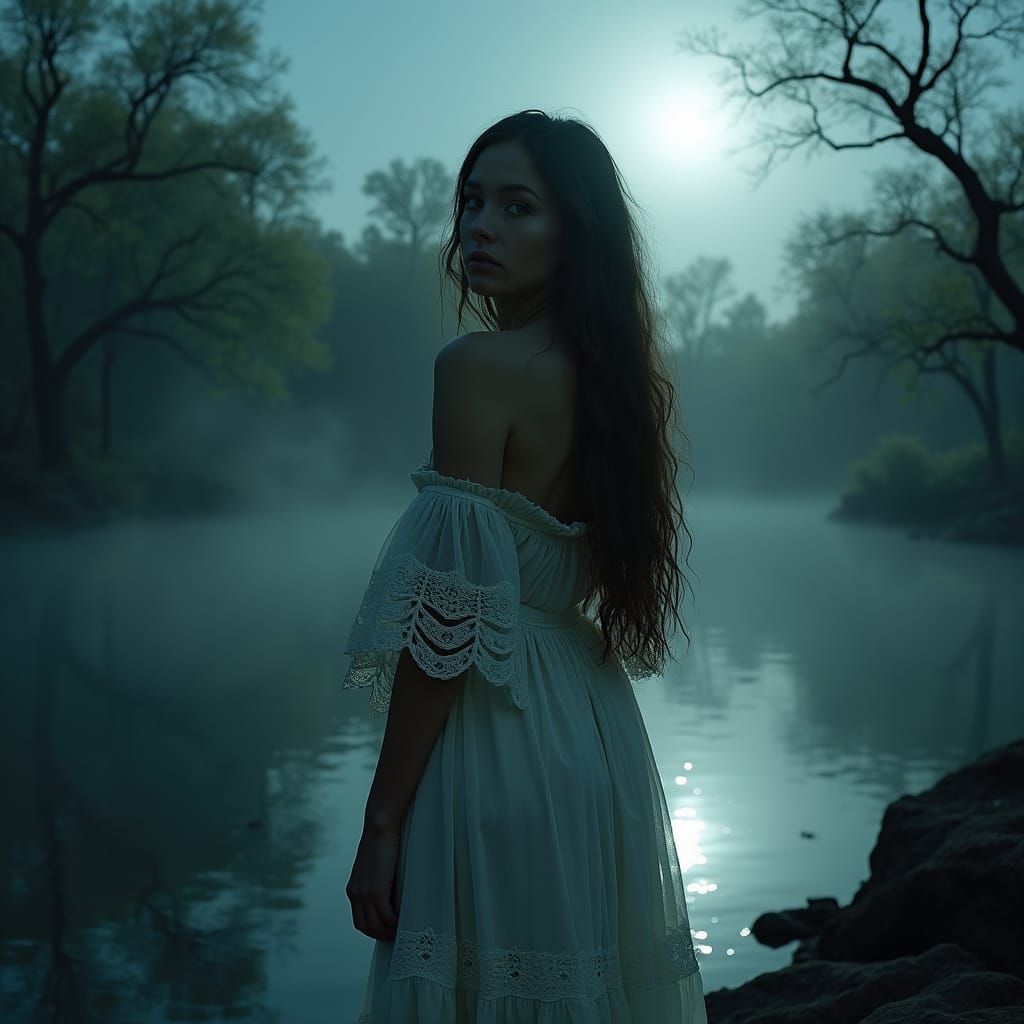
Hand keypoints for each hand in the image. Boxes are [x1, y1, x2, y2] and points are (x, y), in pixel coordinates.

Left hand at [346, 826, 401, 941]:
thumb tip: (388, 892)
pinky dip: (394, 922)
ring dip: (388, 932)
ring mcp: (365, 893)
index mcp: (352, 890)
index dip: (373, 930)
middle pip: (365, 926)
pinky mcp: (376, 890)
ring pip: (375, 924)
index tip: (385, 931)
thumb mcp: (372, 867)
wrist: (379, 827)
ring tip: (401, 932)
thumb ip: (374, 881)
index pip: (359, 921)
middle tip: (395, 937)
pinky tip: (402, 921)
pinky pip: (386, 916)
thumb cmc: (381, 843)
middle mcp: (355, 894)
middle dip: (380, 935)